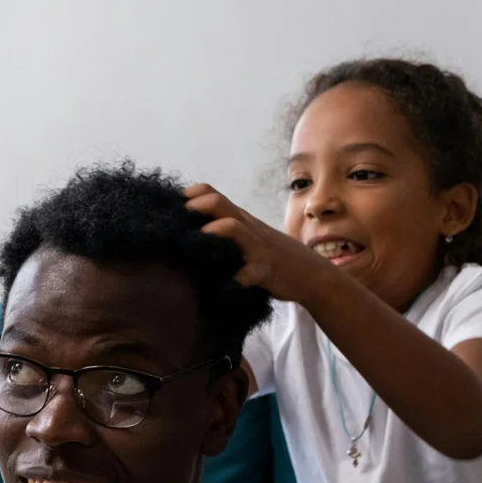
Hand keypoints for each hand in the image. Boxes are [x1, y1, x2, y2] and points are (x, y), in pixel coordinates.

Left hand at [184, 183, 338, 306]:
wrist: (311, 273)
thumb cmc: (273, 257)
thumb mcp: (249, 238)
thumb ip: (226, 233)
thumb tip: (188, 237)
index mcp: (240, 219)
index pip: (212, 194)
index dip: (190, 195)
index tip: (170, 207)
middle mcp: (247, 228)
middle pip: (219, 203)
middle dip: (196, 206)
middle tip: (177, 220)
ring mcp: (257, 247)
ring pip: (234, 228)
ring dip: (213, 231)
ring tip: (198, 242)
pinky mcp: (265, 270)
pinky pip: (250, 273)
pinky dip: (235, 280)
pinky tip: (222, 288)